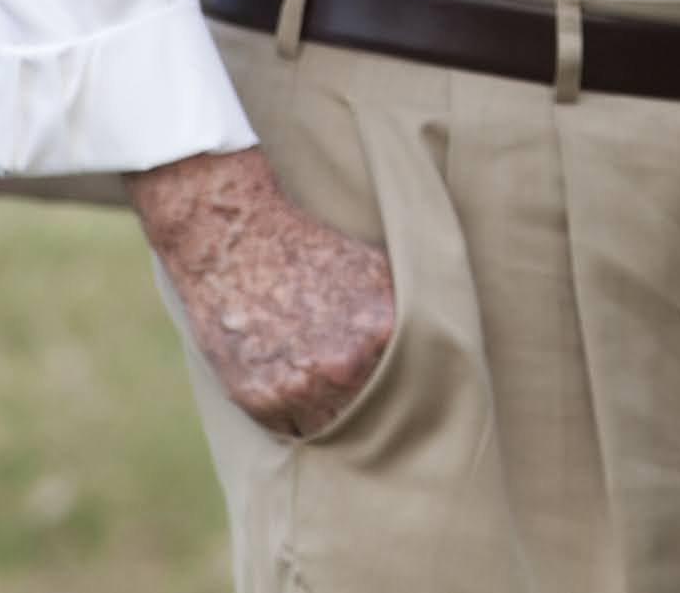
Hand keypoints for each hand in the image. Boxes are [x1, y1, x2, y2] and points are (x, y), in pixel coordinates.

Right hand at [130, 144, 396, 437]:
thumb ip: (410, 316)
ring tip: (329, 401)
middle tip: (373, 412)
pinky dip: (296, 421)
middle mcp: (343, 366)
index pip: (413, 389)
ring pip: (332, 434)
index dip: (408, 393)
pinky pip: (291, 434)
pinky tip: (296, 392)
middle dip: (374, 417)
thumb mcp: (378, 272)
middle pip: (374, 420)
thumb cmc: (312, 252)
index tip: (409, 400)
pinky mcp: (259, 401)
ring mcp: (298, 387)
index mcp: (381, 332)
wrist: (238, 245)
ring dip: (333, 425)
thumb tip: (441, 354)